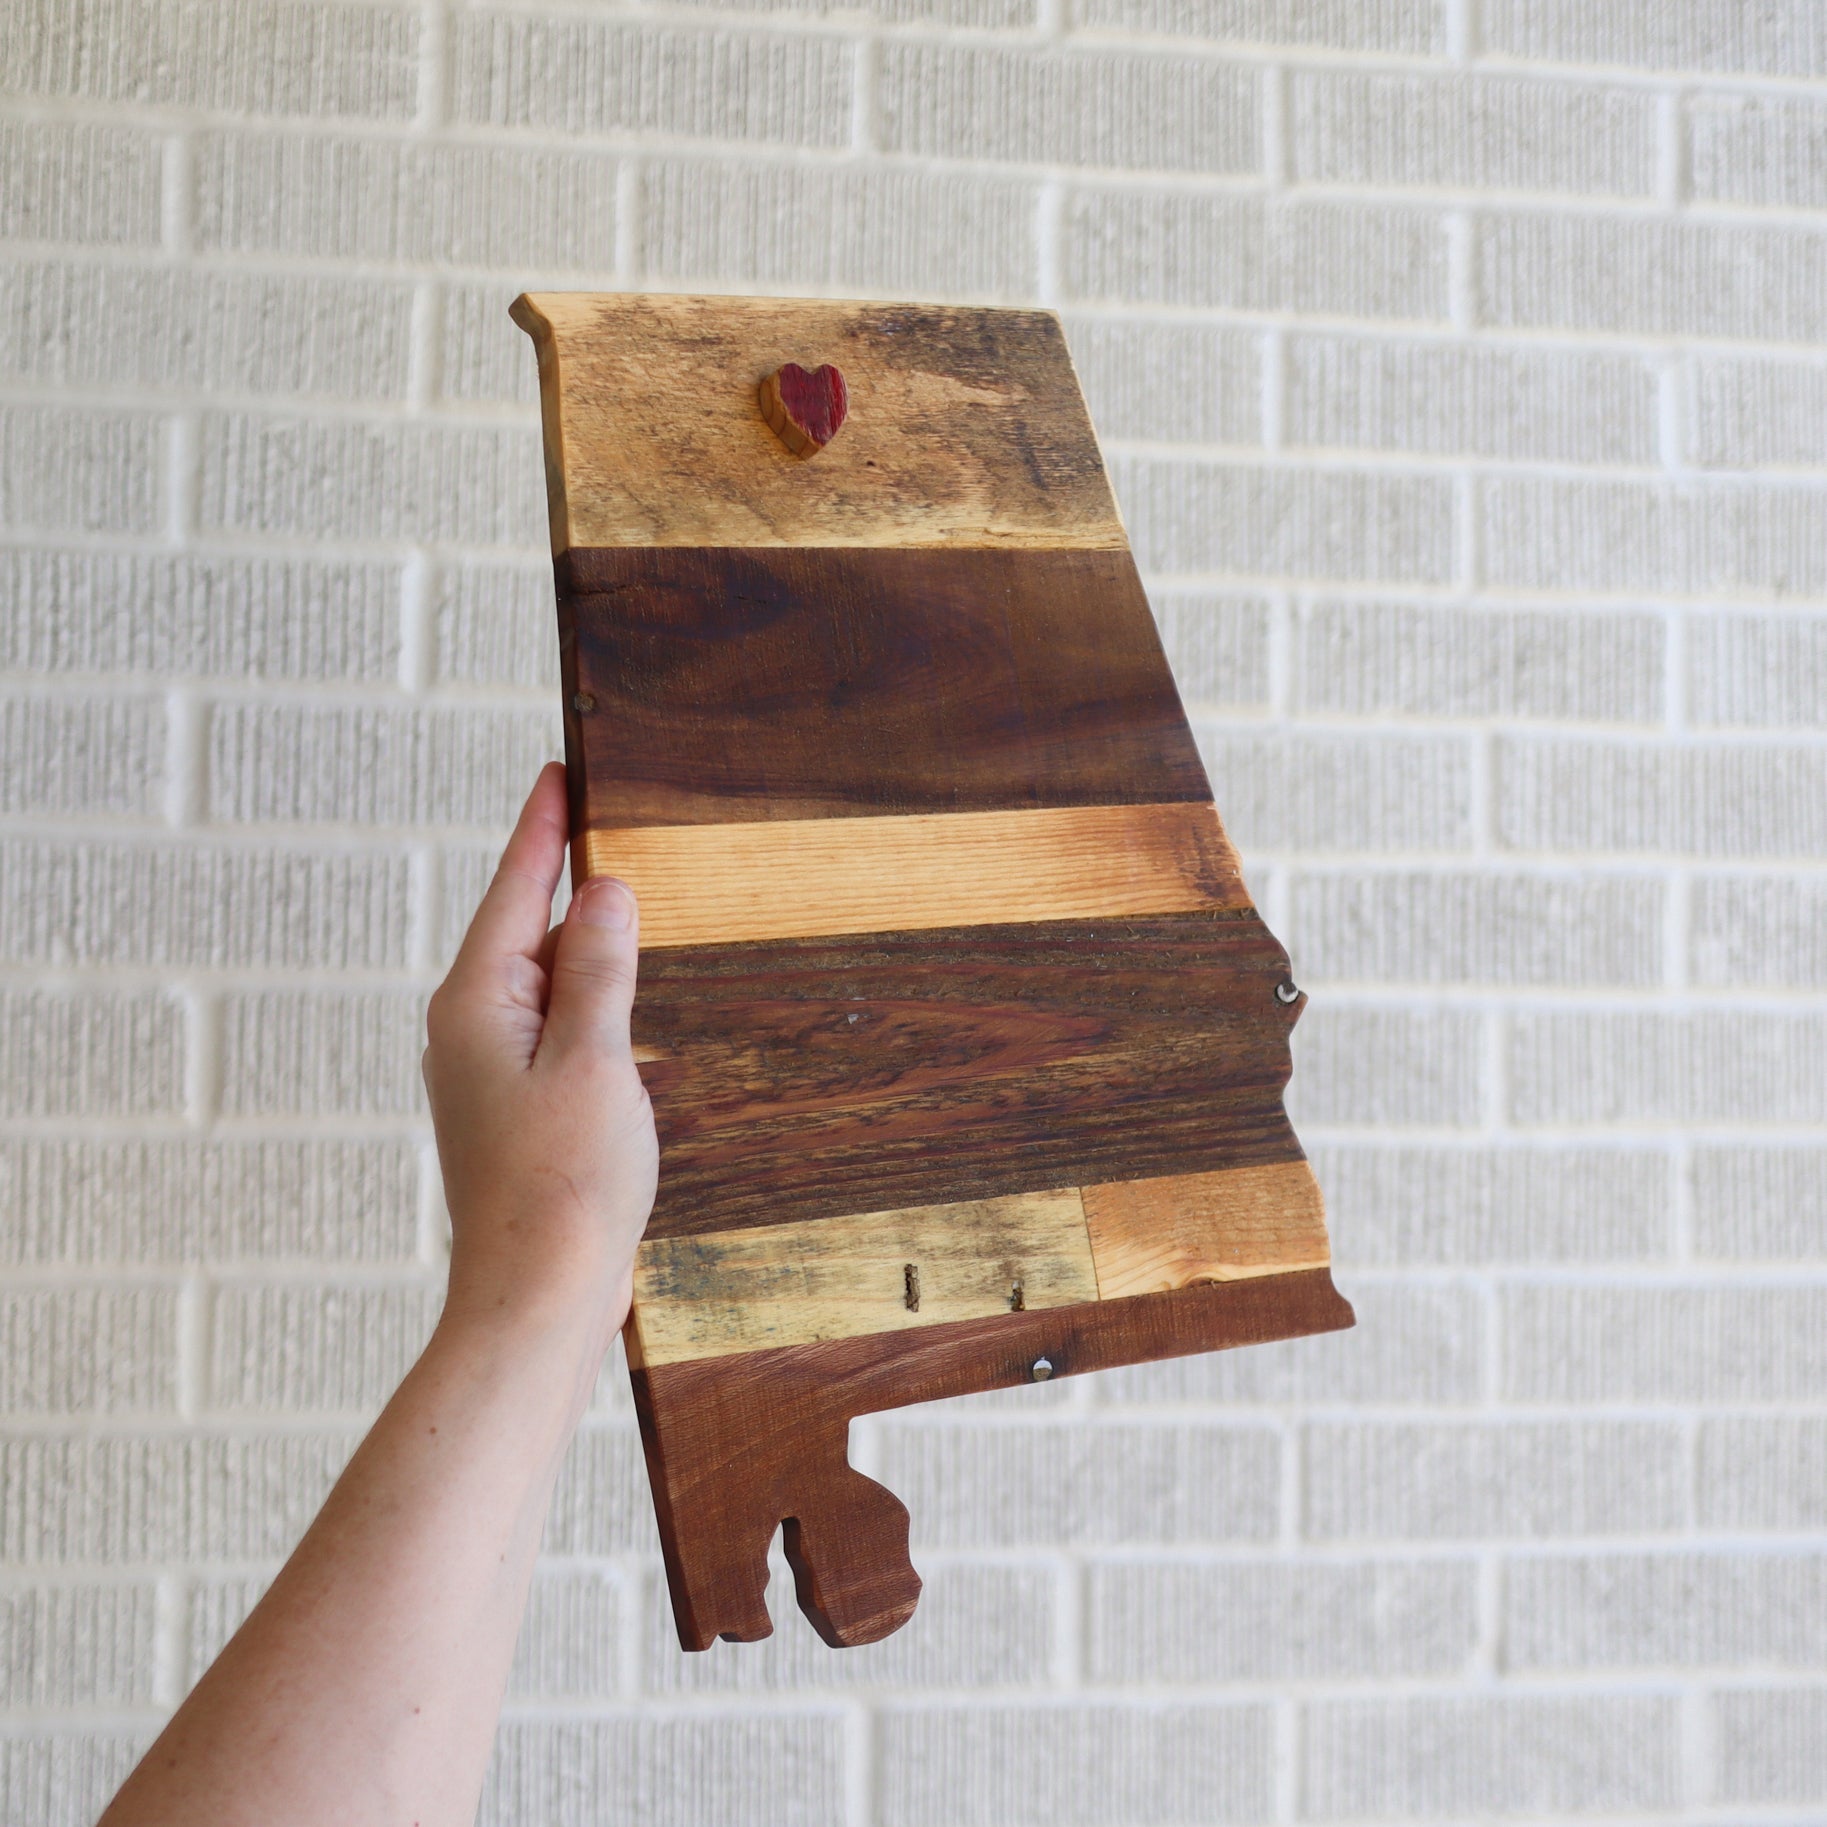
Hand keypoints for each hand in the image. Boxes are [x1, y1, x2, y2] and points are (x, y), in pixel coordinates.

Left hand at [423, 763, 658, 1358]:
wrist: (538, 1299)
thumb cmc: (563, 1186)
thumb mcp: (594, 1058)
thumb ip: (599, 967)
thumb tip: (603, 890)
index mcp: (477, 1004)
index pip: (514, 888)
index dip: (543, 826)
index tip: (559, 770)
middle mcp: (472, 1031)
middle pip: (526, 930)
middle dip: (569, 880)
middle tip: (608, 820)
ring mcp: (492, 1074)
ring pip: (547, 984)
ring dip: (589, 949)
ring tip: (629, 905)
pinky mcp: (519, 1111)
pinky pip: (559, 1031)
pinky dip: (595, 1007)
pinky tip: (629, 1008)